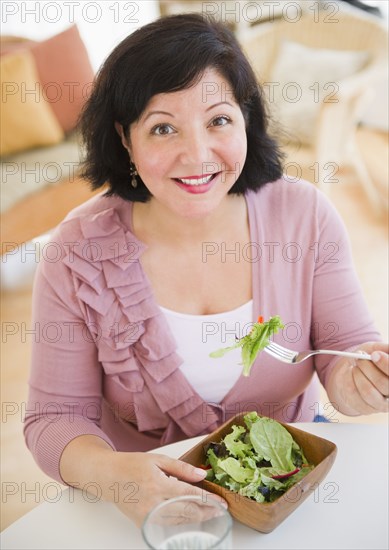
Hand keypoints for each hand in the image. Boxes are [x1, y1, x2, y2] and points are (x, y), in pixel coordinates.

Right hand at [99, 451, 226, 527]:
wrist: (109, 477)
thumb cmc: (132, 465)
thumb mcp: (158, 460)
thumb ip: (181, 468)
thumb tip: (202, 475)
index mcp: (158, 484)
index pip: (189, 494)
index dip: (208, 499)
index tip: (221, 502)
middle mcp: (153, 502)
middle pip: (187, 511)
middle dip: (206, 512)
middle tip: (220, 511)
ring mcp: (148, 516)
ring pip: (179, 521)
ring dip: (196, 518)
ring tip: (210, 513)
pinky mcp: (144, 523)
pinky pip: (168, 524)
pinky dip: (182, 521)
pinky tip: (191, 516)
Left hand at [327, 342, 388, 415]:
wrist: (354, 372)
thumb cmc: (370, 361)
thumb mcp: (377, 349)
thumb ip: (383, 349)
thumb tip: (387, 349)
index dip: (385, 364)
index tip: (374, 354)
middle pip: (383, 383)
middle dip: (368, 367)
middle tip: (359, 357)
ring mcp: (380, 405)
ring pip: (368, 391)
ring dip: (358, 375)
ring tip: (355, 366)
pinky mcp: (366, 409)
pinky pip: (354, 395)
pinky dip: (348, 380)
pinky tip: (350, 374)